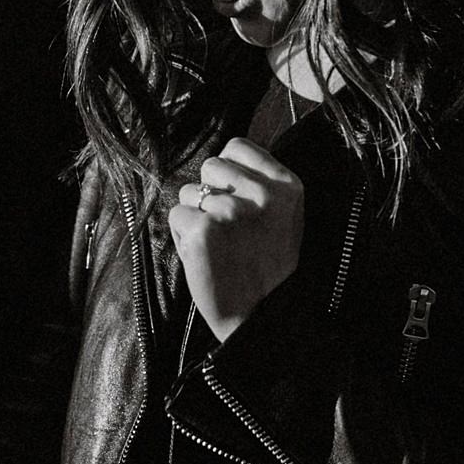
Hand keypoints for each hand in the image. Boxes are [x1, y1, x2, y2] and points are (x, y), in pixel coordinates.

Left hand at [170, 136, 304, 340]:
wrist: (262, 317)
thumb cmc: (267, 267)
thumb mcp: (284, 216)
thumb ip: (261, 184)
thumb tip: (224, 160)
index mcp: (287, 185)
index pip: (238, 146)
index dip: (228, 173)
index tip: (235, 198)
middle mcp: (261, 194)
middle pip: (210, 166)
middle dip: (210, 193)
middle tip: (228, 228)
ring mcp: (231, 210)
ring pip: (189, 191)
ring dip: (195, 216)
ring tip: (218, 245)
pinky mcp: (203, 230)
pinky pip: (176, 215)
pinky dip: (182, 236)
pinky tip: (204, 255)